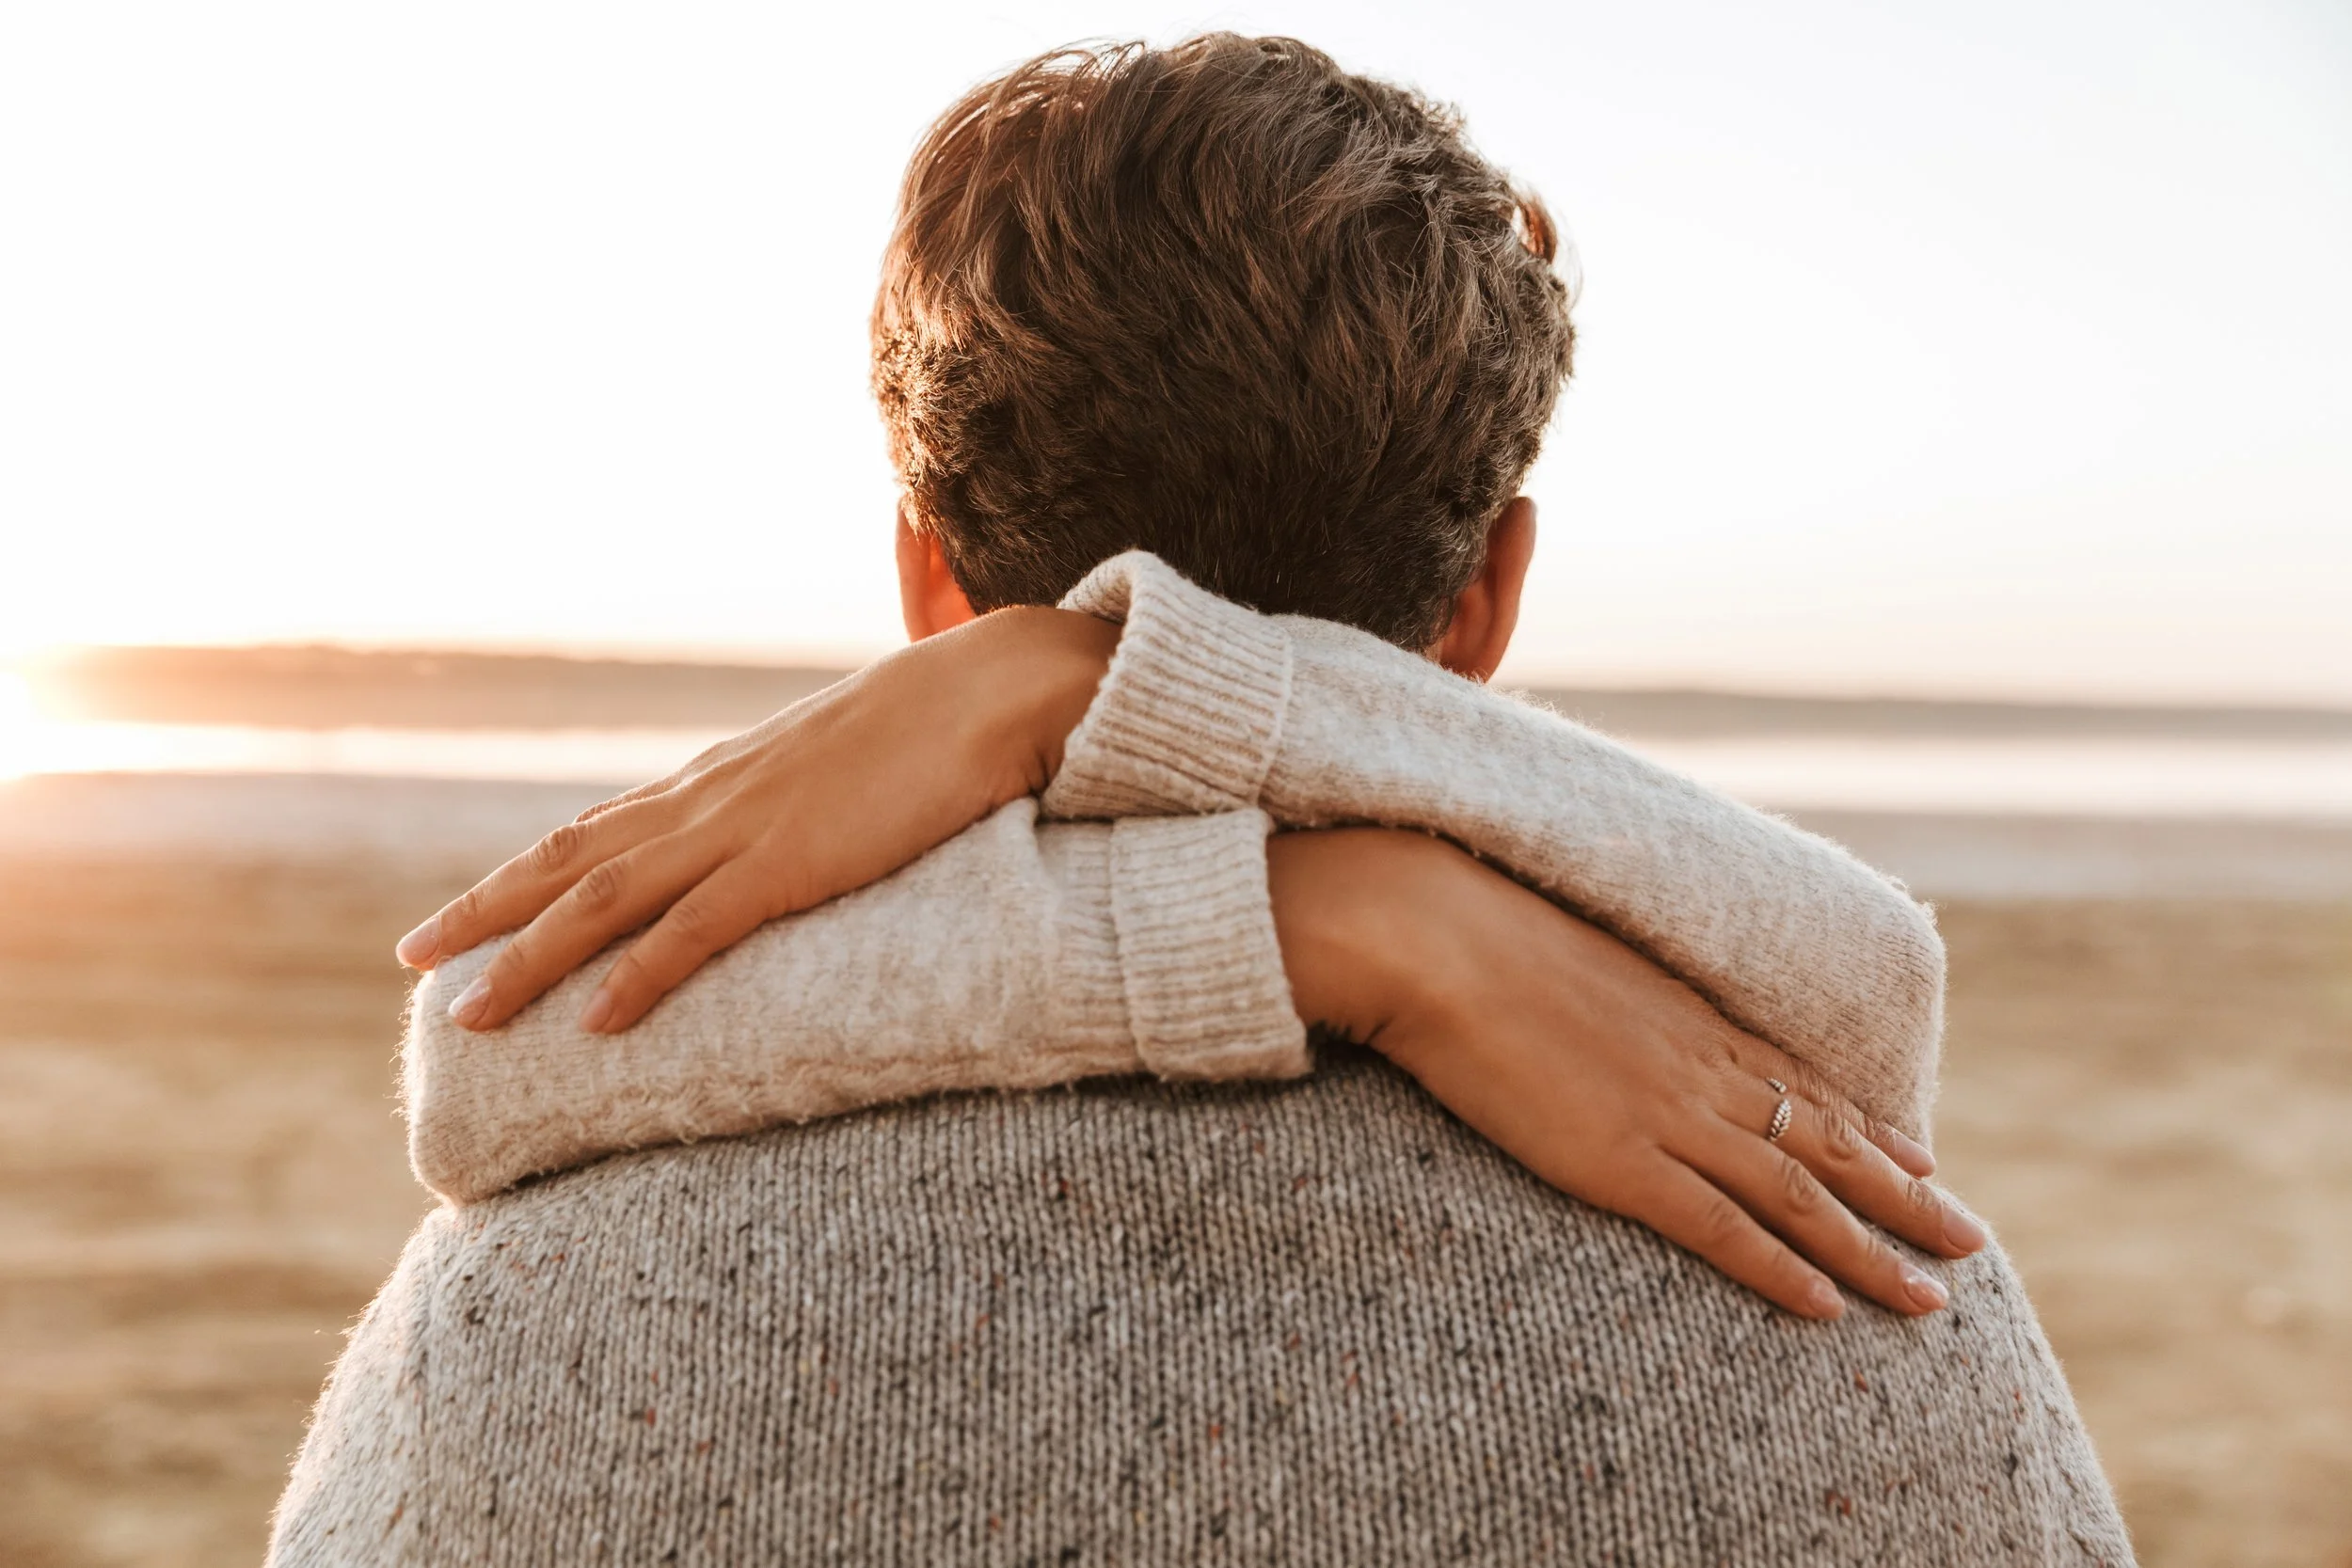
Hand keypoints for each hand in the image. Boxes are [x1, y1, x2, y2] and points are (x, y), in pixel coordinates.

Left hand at [395, 607, 1117, 1032]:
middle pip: (570, 862)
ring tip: (469, 1014)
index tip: (465, 912)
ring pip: (606, 900)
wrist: (986, 691)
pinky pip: (698, 930)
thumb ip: (797, 800)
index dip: (522, 874)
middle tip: (412, 957)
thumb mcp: (841, 765)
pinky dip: (639, 976)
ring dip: (531, 959)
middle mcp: (708, 801)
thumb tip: (788, 832)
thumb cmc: (932, 727)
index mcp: (719, 781)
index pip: (595, 831)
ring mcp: (744, 830)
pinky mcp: (791, 863)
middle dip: (486, 911)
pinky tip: (596, 1022)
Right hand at [1266, 828, 1984, 1320]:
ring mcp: (1667, 1117)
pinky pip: (1721, 1227)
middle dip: (1907, 1200)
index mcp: (1689, 1020)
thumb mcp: (1571, 962)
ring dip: (1873, 1252)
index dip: (1872, 1132)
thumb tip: (1608, 1013)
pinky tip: (1826, 1309)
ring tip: (1931, 1300)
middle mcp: (1700, 1070)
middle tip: (1970, 1244)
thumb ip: (1611, 1000)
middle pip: (1829, 1146)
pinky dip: (1779, 1269)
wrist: (1436, 940)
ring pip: (1799, 1196)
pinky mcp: (1621, 1161)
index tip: (1926, 1162)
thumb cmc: (1481, 939)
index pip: (1805, 1087)